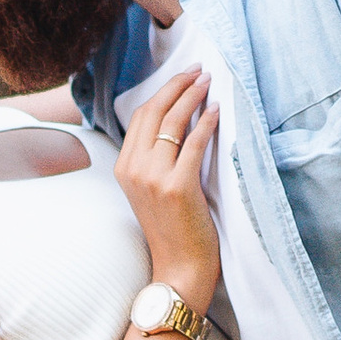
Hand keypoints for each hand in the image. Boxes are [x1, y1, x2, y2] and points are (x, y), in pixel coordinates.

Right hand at [112, 62, 219, 309]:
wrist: (178, 268)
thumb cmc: (172, 231)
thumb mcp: (151, 191)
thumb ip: (154, 160)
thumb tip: (175, 124)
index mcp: (124, 167)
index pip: (142, 116)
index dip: (164, 91)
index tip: (184, 77)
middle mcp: (134, 169)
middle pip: (154, 111)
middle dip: (178, 85)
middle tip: (199, 70)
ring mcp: (153, 178)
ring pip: (173, 122)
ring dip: (193, 97)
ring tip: (209, 83)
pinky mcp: (178, 187)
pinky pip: (194, 143)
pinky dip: (207, 122)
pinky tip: (217, 110)